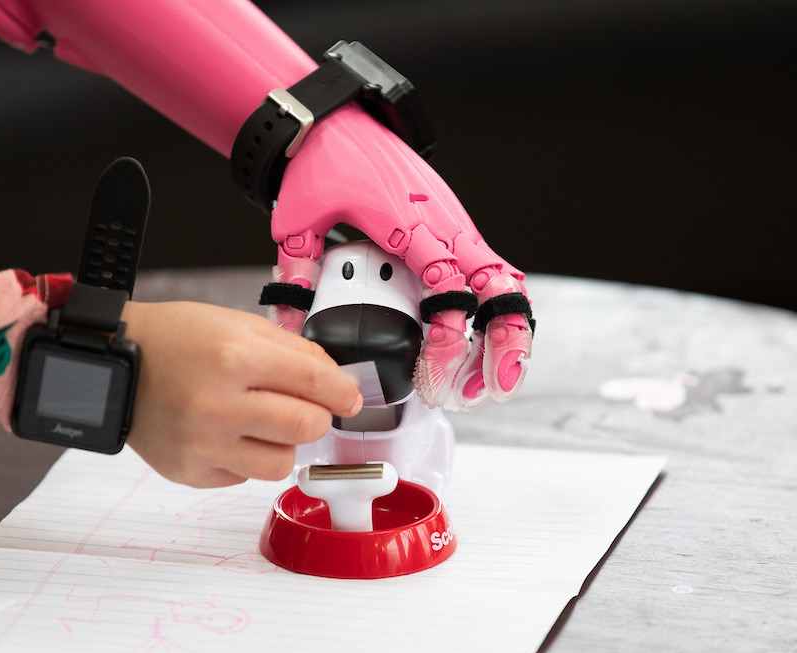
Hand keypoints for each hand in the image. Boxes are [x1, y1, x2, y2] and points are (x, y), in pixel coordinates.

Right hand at [120, 301, 361, 487]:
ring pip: (280, 464)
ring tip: (261, 422)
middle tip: (306, 407)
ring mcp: (202, 445)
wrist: (114, 364)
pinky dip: (245, 457)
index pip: (314, 382)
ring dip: (282, 443)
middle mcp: (217, 406)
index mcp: (233, 358)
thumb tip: (338, 382)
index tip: (350, 398)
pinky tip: (226, 432)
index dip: (342, 392)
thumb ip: (294, 351)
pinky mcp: (190, 472)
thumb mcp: (238, 324)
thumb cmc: (174, 340)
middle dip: (317, 417)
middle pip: (305, 428)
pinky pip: (243, 478)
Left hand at [269, 105, 532, 410]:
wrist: (338, 120)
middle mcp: (442, 223)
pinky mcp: (457, 225)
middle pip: (493, 286)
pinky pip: (493, 267)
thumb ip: (295, 271)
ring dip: (508, 331)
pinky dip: (500, 307)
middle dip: (498, 342)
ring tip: (500, 379)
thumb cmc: (322, 161)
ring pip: (503, 279)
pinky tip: (495, 345)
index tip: (437, 370)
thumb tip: (288, 325)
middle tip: (489, 388)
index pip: (443, 283)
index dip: (447, 332)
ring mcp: (455, 223)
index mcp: (406, 222)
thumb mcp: (296, 219)